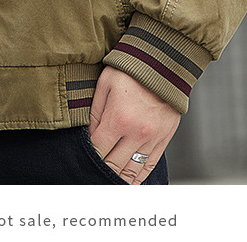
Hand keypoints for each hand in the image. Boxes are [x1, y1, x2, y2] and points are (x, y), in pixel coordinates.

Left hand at [88, 66, 180, 183]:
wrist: (163, 64)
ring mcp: (151, 138)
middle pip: (114, 164)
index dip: (89, 156)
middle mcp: (135, 133)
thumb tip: (88, 134)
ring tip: (109, 182)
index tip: (81, 161)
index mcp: (118, 119)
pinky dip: (140, 177)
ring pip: (132, 170)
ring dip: (119, 179)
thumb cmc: (131, 70)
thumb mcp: (105, 84)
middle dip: (101, 170)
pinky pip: (150, 164)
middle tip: (91, 175)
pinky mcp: (164, 138)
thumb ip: (95, 111)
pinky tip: (131, 182)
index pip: (98, 149)